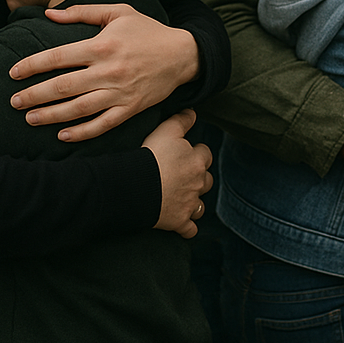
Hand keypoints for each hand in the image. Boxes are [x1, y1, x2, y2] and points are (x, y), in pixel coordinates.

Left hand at [9, 3, 199, 141]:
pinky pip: (102, 125)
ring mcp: (120, 92)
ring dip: (50, 115)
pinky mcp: (131, 108)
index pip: (57, 57)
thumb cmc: (148, 30)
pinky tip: (62, 136)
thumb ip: (82, 12)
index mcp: (102, 45)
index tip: (13, 73)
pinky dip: (81, 132)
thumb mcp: (119, 12)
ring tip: (30, 118)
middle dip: (33, 95)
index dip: (31, 66)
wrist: (183, 54)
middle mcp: (109, 71)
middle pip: (62, 87)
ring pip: (78, 109)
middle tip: (14, 101)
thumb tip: (49, 14)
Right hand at [143, 109, 213, 238]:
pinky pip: (190, 229)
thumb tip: (193, 113)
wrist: (137, 187)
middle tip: (184, 177)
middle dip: (199, 179)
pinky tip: (184, 227)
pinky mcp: (179, 222)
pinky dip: (188, 229)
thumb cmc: (151, 157)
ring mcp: (190, 204)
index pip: (205, 154)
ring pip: (201, 206)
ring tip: (185, 200)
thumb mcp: (166, 131)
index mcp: (198, 161)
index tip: (186, 154)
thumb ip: (182, 120)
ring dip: (196, 203)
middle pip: (207, 181)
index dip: (196, 153)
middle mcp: (198, 183)